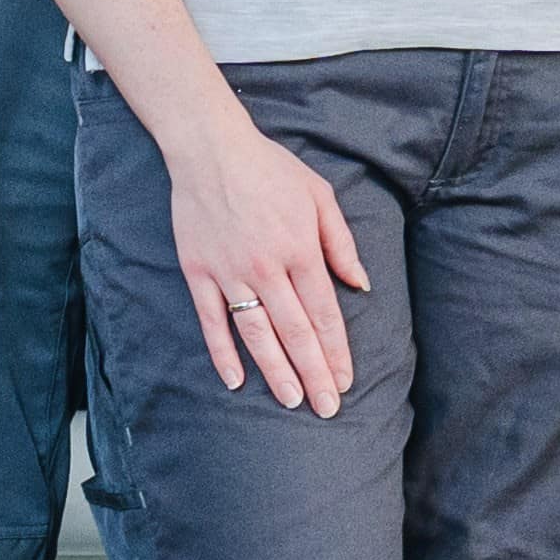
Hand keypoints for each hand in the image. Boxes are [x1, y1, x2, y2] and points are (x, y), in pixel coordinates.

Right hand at [163, 103, 373, 415]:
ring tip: (292, 401)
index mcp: (301, 250)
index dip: (337, 351)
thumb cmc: (271, 170)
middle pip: (295, 332)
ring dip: (275, 372)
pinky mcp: (199, 272)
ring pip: (256, 334)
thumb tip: (360, 285)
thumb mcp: (320, 196)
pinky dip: (222, 353)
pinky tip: (235, 380)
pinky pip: (212, 321)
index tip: (346, 381)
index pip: (324, 313)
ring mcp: (230, 273)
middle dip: (314, 374)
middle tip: (327, 408)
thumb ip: (341, 244)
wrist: (211, 150)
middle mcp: (267, 268)